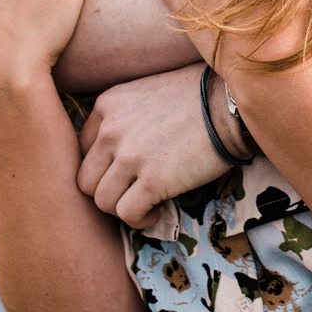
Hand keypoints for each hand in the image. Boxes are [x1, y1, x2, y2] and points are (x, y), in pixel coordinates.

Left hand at [77, 65, 232, 227]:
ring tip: (146, 204)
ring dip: (122, 209)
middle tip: (132, 193)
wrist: (231, 103)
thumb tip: (117, 151)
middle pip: (85, 179)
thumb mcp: (146, 92)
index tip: (124, 173)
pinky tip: (156, 211)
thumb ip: (124, 115)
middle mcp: (111, 129)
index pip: (81, 150)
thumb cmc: (198, 96)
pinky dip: (139, 220)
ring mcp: (130, 155)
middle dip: (108, 191)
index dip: (103, 168)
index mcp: (107, 104)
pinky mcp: (153, 180)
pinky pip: (127, 214)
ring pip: (102, 201)